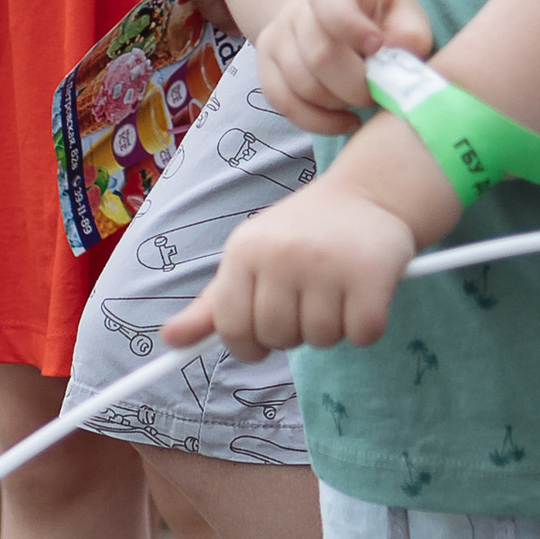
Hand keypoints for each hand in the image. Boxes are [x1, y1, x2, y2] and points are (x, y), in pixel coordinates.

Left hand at [161, 172, 416, 354]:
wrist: (366, 194)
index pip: (232, 328)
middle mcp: (281, 254)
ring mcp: (326, 264)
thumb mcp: (249, 260)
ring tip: (336, 290)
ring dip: (333, 328)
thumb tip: (168, 342)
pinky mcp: (371, 275)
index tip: (264, 338)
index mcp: (244, 250)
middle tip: (309, 298)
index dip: (249, 345)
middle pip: (278, 339)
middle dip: (295, 332)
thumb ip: (211, 306)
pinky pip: (362, 335)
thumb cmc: (299, 235)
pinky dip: (366, 327)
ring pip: (321, 340)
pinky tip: (364, 294)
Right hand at [254, 0, 434, 134]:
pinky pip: (284, 103)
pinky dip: (318, 122)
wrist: (336, 17)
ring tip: (364, 101)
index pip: (329, 2)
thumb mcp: (404, 13)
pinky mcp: (267, 68)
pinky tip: (346, 121)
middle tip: (379, 92)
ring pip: (301, 85)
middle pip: (319, 56)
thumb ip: (410, 33)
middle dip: (356, 85)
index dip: (353, 28)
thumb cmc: (378, 18)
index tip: (378, 47)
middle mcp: (296, 9)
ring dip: (339, 104)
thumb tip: (400, 53)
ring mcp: (277, 38)